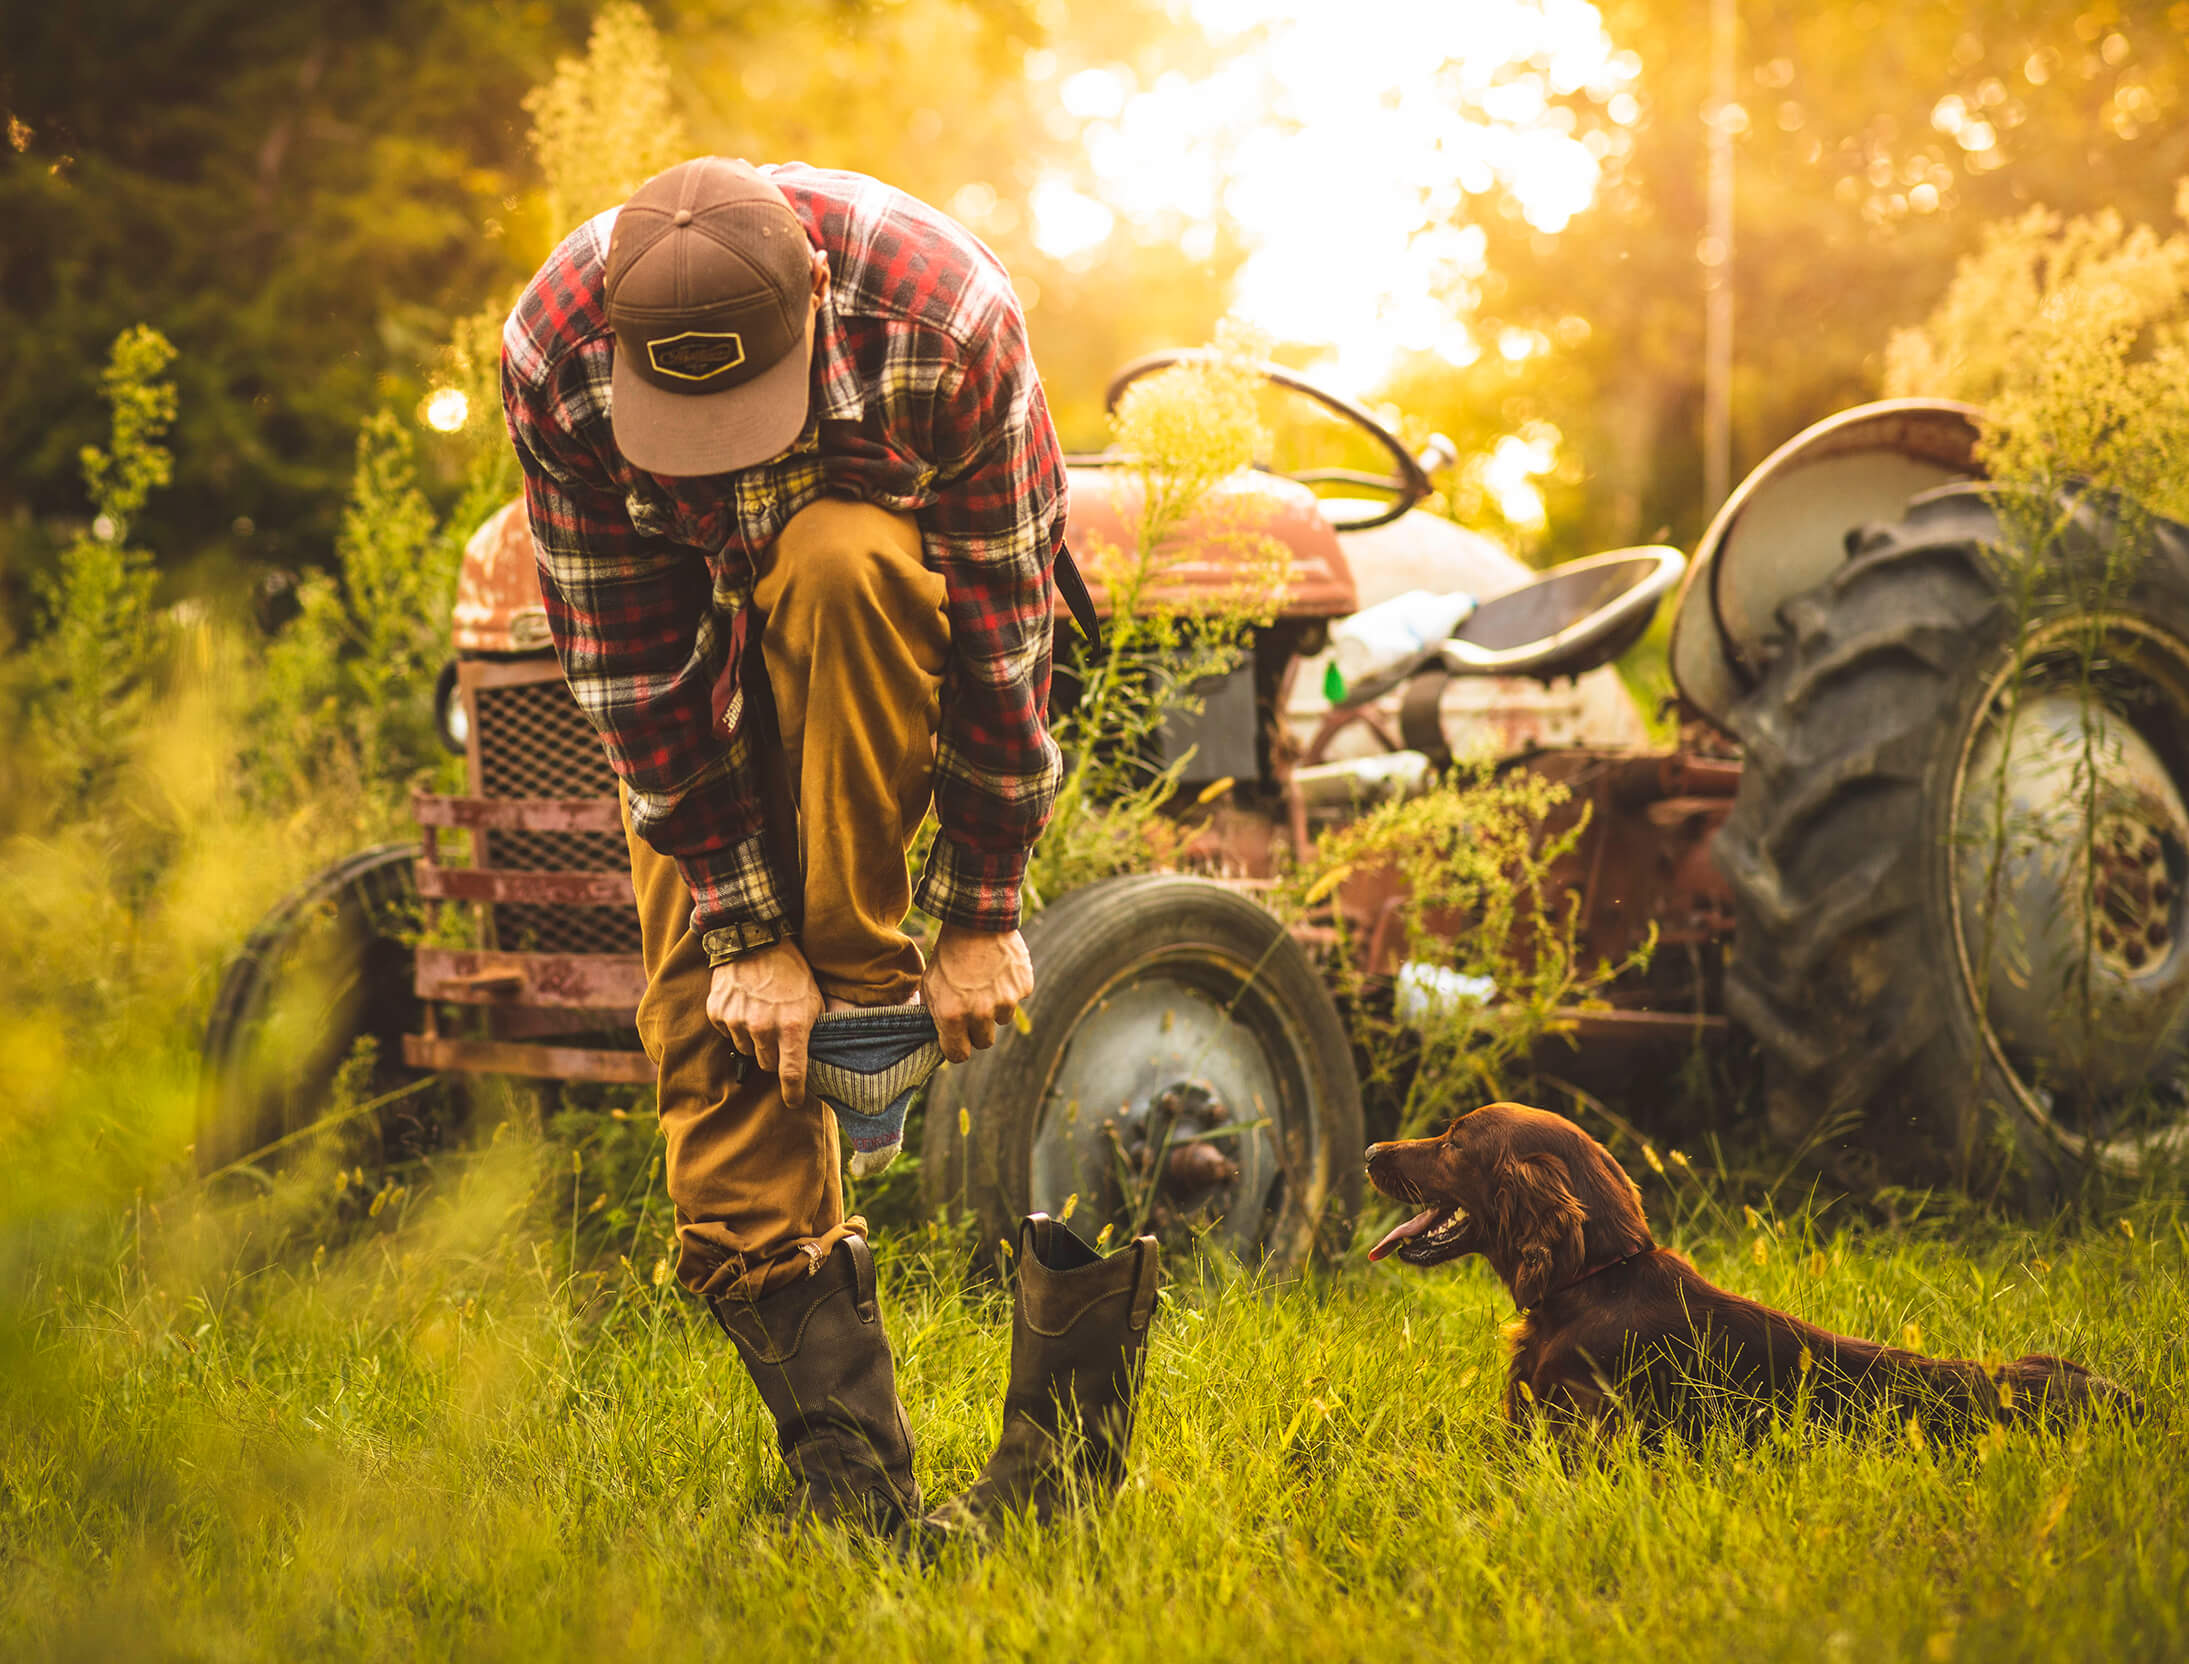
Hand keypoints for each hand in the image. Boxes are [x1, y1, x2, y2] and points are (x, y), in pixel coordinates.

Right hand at [707, 941, 824, 1107]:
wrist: (756, 938)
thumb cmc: (792, 970)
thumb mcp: (814, 999)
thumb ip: (816, 1029)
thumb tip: (821, 1055)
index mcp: (792, 1026)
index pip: (792, 1075)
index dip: (793, 1093)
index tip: (794, 1101)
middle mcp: (763, 1027)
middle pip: (767, 1065)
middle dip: (775, 1055)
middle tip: (779, 1034)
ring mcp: (737, 1020)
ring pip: (747, 1050)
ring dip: (755, 1039)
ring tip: (762, 1012)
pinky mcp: (718, 1012)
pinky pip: (727, 1033)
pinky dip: (735, 1025)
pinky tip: (745, 1004)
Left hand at [921, 924, 1033, 1062]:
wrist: (975, 921)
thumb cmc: (948, 954)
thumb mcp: (930, 984)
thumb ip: (936, 1014)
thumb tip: (942, 1036)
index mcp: (953, 1015)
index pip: (959, 1055)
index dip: (957, 1047)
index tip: (958, 1040)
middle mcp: (980, 1013)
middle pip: (984, 1042)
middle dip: (977, 1030)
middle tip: (972, 1008)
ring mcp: (1005, 1001)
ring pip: (1002, 1020)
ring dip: (995, 1007)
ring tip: (985, 982)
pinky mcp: (1023, 987)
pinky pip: (1017, 998)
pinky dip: (1009, 989)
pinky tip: (998, 970)